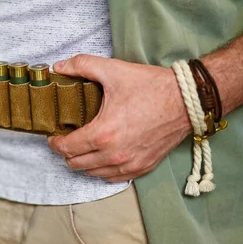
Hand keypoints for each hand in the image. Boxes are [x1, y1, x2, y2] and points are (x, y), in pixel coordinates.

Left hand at [48, 55, 192, 181]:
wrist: (188, 101)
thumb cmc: (151, 87)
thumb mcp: (113, 70)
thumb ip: (82, 65)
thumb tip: (58, 67)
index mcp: (103, 133)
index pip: (66, 148)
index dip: (55, 142)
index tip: (54, 134)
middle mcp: (114, 154)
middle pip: (76, 163)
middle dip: (67, 151)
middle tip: (68, 137)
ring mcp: (130, 164)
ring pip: (92, 173)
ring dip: (83, 162)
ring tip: (83, 146)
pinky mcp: (143, 167)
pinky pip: (113, 178)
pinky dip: (103, 170)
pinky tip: (102, 156)